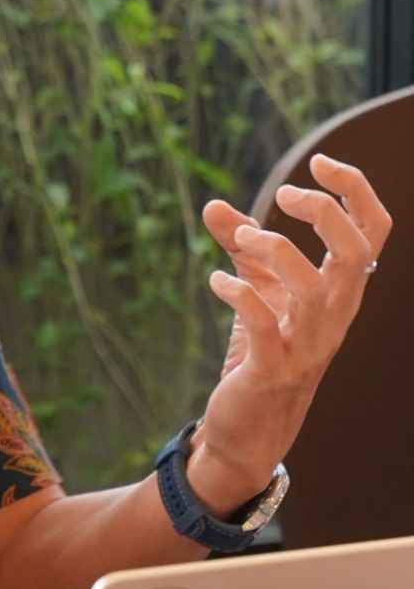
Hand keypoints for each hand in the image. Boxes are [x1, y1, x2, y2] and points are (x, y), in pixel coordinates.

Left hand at [192, 154, 393, 511]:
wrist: (249, 427)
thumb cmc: (260, 352)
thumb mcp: (254, 290)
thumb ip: (239, 247)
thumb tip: (214, 204)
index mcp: (341, 289)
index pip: (373, 231)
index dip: (356, 190)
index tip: (320, 162)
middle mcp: (335, 313)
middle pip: (356, 250)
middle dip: (323, 212)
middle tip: (282, 195)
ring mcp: (307, 342)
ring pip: (314, 286)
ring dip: (276, 250)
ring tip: (243, 236)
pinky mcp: (272, 367)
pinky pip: (262, 323)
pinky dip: (238, 294)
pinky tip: (217, 281)